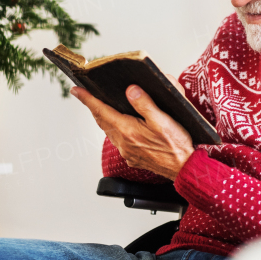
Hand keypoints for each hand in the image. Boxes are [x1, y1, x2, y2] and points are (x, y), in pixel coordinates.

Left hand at [72, 85, 194, 179]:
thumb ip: (145, 104)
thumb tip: (130, 90)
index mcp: (128, 131)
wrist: (184, 169)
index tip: (76, 90)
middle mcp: (123, 143)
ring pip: (109, 131)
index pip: (101, 111)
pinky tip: (121, 124)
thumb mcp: (163, 120)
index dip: (87, 99)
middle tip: (85, 95)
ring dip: (104, 118)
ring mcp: (127, 152)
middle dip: (93, 107)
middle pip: (102, 121)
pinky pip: (118, 140)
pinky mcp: (133, 157)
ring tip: (101, 107)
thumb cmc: (176, 145)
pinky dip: (115, 129)